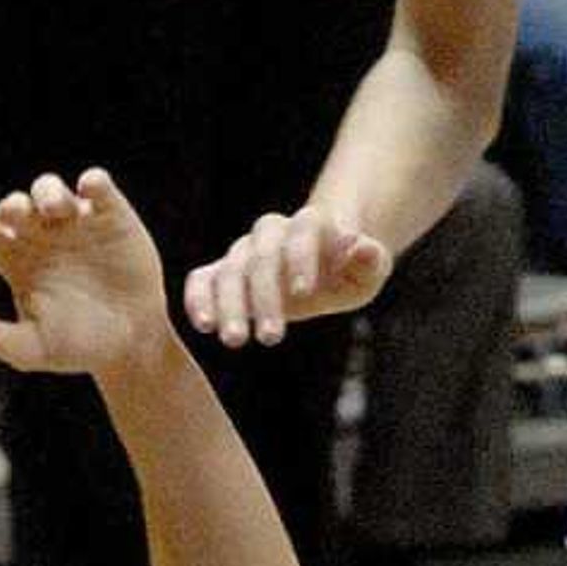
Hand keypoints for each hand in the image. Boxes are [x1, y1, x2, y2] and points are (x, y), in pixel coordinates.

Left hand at [0, 169, 171, 381]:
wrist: (130, 342)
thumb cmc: (76, 345)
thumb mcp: (34, 348)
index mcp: (13, 259)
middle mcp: (39, 234)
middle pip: (15, 206)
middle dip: (14, 206)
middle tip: (17, 216)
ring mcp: (74, 221)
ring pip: (50, 189)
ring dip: (49, 193)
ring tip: (57, 209)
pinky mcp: (111, 217)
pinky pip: (98, 188)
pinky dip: (94, 183)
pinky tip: (90, 186)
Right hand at [181, 203, 391, 348]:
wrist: (321, 268)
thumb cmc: (347, 272)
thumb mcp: (369, 271)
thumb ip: (369, 261)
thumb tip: (360, 245)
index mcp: (309, 225)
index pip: (301, 232)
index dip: (301, 259)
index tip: (305, 293)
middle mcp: (271, 233)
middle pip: (262, 257)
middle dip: (265, 297)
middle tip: (272, 338)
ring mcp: (243, 251)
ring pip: (229, 271)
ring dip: (230, 306)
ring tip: (236, 340)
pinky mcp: (221, 272)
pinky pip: (201, 279)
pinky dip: (197, 299)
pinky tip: (202, 326)